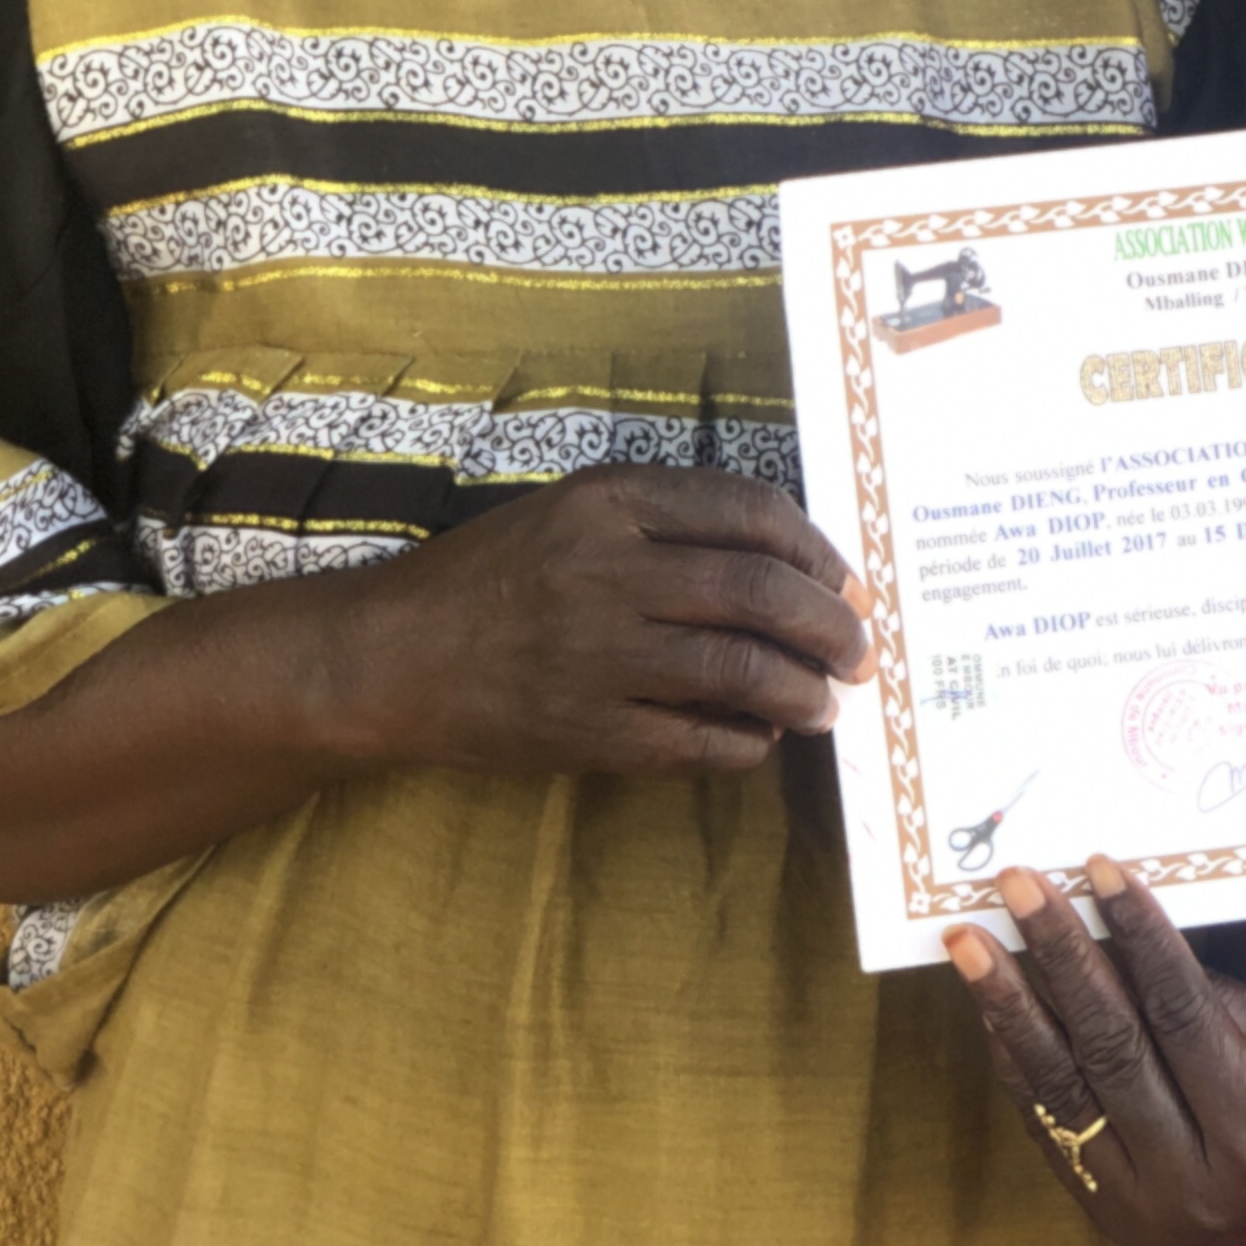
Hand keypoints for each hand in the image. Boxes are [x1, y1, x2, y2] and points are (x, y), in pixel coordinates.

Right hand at [324, 465, 871, 782]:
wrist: (387, 658)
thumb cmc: (489, 580)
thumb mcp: (568, 514)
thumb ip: (663, 523)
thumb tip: (785, 565)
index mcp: (608, 502)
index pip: (747, 510)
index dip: (815, 548)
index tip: (846, 578)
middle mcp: (608, 569)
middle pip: (760, 590)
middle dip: (830, 624)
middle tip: (859, 649)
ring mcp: (596, 653)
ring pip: (740, 668)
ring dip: (802, 689)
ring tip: (825, 702)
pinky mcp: (584, 729)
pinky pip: (695, 742)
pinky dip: (745, 744)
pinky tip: (759, 739)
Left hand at [949, 858, 1245, 1245]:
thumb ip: (1229, 1009)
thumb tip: (1138, 948)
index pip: (1181, 1016)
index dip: (1138, 938)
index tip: (1099, 871)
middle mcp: (1192, 1183)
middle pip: (1110, 1049)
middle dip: (1058, 958)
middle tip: (1018, 887)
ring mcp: (1145, 1209)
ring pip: (1063, 1093)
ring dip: (1010, 1010)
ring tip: (969, 944)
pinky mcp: (1113, 1217)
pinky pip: (1053, 1130)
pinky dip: (1020, 1066)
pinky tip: (993, 1010)